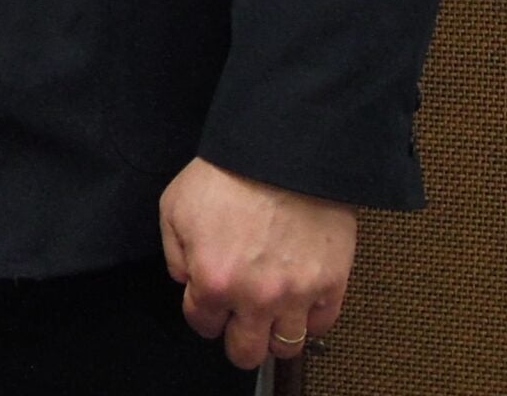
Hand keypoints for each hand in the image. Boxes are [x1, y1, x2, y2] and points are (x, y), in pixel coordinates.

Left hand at [160, 155, 357, 370]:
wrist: (282, 153)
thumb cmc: (228, 175)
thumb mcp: (175, 207)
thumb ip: (175, 253)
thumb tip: (187, 280)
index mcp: (214, 280)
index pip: (203, 324)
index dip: (204, 311)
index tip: (210, 301)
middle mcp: (256, 298)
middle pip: (246, 352)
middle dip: (238, 338)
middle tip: (240, 320)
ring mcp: (297, 294)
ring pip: (286, 346)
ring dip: (274, 334)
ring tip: (271, 313)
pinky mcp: (331, 285)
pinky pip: (322, 325)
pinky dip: (310, 318)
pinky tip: (299, 300)